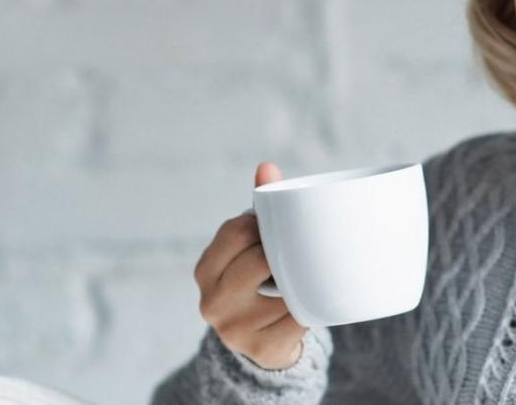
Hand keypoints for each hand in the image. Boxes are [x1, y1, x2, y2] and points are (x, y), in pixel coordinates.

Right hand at [192, 161, 306, 369]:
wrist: (264, 344)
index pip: (236, 231)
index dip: (263, 225)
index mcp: (204, 270)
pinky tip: (309, 304)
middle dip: (282, 253)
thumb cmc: (259, 281)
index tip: (277, 228)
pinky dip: (310, 306)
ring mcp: (235, 329)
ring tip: (303, 279)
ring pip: (284, 288)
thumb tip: (267, 166)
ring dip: (301, 281)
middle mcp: (211, 302)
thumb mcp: (250, 249)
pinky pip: (300, 317)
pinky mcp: (263, 349)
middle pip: (259, 259)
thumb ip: (260, 210)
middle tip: (297, 253)